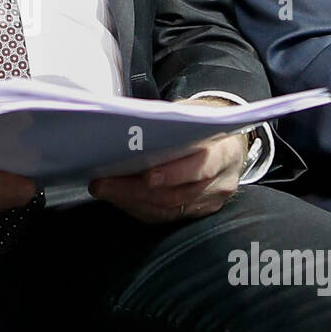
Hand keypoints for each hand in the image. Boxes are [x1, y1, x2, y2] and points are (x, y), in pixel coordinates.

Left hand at [88, 98, 248, 224]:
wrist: (226, 141)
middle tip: (104, 183)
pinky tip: (118, 198)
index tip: (147, 176)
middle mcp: (221, 181)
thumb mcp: (193, 115)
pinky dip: (138, 207)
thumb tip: (128, 129)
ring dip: (130, 200)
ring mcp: (209, 201)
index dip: (175, 173)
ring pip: (166, 209)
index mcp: (225, 151)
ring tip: (104, 189)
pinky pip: (164, 216)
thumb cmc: (203, 124)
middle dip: (135, 190)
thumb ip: (170, 125)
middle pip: (176, 194)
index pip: (202, 167)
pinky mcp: (196, 212)